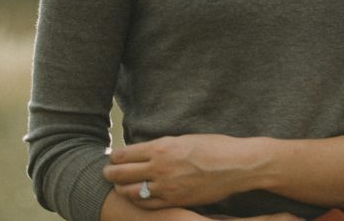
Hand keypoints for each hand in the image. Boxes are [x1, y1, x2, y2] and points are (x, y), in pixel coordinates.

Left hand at [103, 133, 265, 208]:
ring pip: (130, 191)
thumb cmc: (215, 147)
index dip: (114, 156)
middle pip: (120, 173)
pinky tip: (136, 197)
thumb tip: (146, 152)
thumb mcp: (185, 139)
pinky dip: (137, 201)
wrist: (237, 165)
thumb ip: (163, 147)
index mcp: (162, 147)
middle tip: (106, 172)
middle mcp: (160, 167)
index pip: (124, 154)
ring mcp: (166, 187)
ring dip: (121, 188)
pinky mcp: (175, 200)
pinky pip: (147, 204)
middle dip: (110, 173)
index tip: (112, 156)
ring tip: (118, 186)